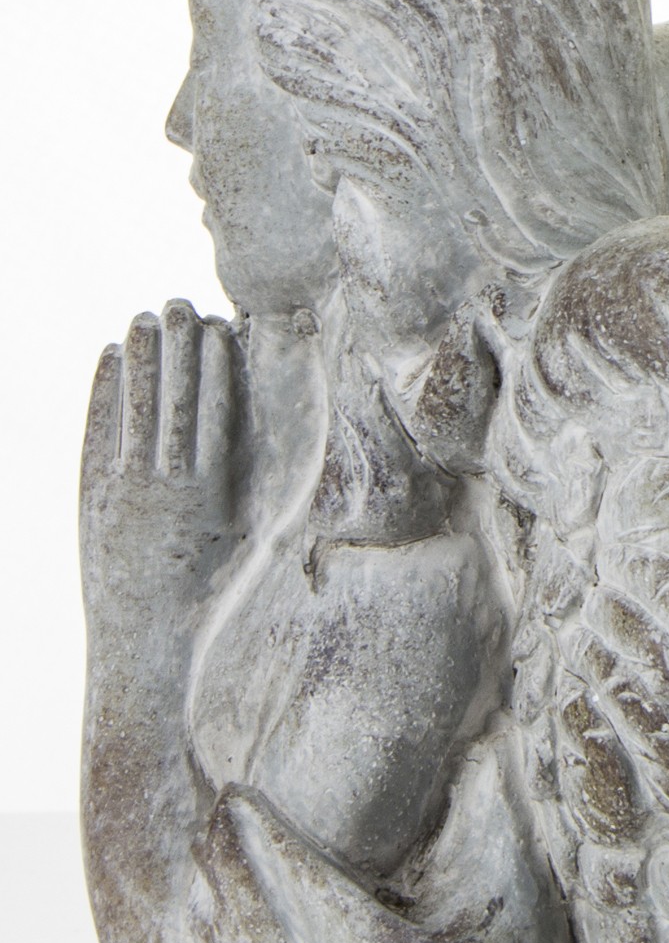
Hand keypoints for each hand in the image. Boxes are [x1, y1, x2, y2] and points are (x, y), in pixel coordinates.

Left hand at [81, 302, 241, 621]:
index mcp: (208, 495)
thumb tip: (304, 443)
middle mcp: (163, 485)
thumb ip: (268, 490)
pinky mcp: (90, 493)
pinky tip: (110, 357)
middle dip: (176, 348)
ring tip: (142, 317)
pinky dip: (103, 390)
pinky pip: (97, 428)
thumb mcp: (251, 543)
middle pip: (171, 400)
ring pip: (131, 408)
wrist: (144, 640)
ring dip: (139, 359)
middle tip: (178, 303)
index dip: (214, 366)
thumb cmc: (213, 594)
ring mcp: (121, 487)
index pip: (212, 412)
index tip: (219, 327)